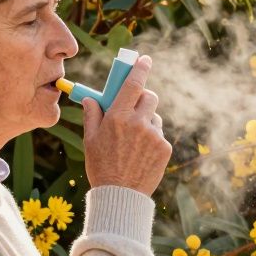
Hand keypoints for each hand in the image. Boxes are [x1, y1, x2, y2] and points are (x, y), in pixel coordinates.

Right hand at [82, 55, 171, 195]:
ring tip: (133, 141)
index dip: (140, 69)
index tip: (145, 60)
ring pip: (155, 117)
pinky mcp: (164, 148)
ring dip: (147, 121)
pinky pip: (159, 135)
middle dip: (143, 98)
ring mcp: (154, 135)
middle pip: (149, 97)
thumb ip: (92, 115)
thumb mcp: (90, 140)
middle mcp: (138, 122)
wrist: (120, 195)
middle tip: (135, 106)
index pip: (133, 84)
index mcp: (117, 117)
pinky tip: (141, 154)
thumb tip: (90, 98)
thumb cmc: (101, 167)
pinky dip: (152, 139)